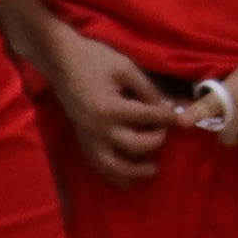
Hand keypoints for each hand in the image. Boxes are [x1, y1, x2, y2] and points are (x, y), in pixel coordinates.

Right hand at [39, 29, 189, 182]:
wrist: (60, 61)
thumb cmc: (93, 59)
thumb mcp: (126, 68)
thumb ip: (147, 89)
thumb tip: (166, 107)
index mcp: (111, 108)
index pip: (148, 117)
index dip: (167, 116)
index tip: (178, 116)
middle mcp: (99, 129)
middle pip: (136, 146)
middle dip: (156, 141)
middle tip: (164, 133)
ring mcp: (88, 137)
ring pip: (114, 167)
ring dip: (135, 172)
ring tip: (153, 170)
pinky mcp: (82, 139)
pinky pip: (98, 165)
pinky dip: (113, 174)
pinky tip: (127, 177)